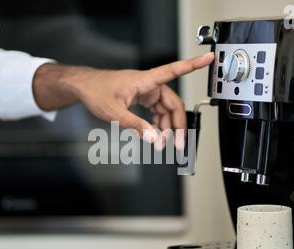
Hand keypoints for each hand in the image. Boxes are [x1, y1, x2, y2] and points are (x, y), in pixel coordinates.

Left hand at [33, 52, 214, 147]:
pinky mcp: (142, 98)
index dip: (193, 65)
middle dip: (177, 125)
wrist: (84, 87)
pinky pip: (156, 112)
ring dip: (167, 128)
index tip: (210, 59)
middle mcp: (149, 85)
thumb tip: (155, 139)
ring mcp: (146, 92)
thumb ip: (136, 126)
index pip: (174, 70)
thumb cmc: (96, 92)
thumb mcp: (114, 113)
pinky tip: (156, 134)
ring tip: (164, 144)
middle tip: (178, 144)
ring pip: (165, 110)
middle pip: (173, 103)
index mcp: (145, 81)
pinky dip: (158, 124)